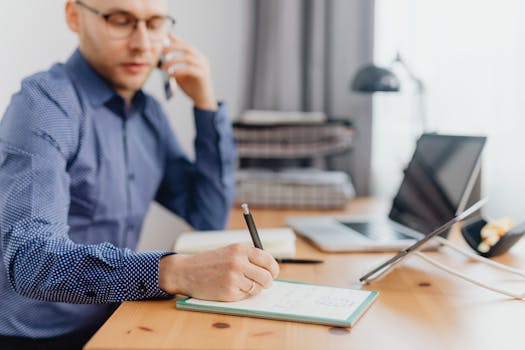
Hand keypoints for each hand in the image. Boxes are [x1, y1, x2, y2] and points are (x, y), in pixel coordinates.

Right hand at [159, 244, 279, 301]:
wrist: (185, 271)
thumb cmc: (209, 262)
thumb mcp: (229, 251)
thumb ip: (248, 257)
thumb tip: (270, 269)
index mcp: (240, 249)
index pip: (267, 260)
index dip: (273, 269)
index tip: (273, 273)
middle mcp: (238, 262)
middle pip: (267, 277)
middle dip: (267, 282)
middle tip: (263, 283)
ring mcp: (233, 278)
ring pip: (258, 288)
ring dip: (254, 289)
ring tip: (243, 284)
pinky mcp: (228, 292)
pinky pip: (245, 296)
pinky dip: (242, 294)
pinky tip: (231, 288)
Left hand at [160, 32, 217, 109]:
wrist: (202, 100)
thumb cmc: (191, 87)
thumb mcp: (180, 74)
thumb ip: (174, 65)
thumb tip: (160, 59)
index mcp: (197, 57)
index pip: (185, 44)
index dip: (175, 38)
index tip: (165, 34)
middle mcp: (201, 59)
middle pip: (186, 47)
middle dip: (172, 47)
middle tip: (161, 51)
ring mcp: (203, 66)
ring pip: (187, 57)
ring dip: (172, 60)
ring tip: (163, 67)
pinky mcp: (203, 75)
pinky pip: (189, 69)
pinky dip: (178, 70)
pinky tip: (171, 74)